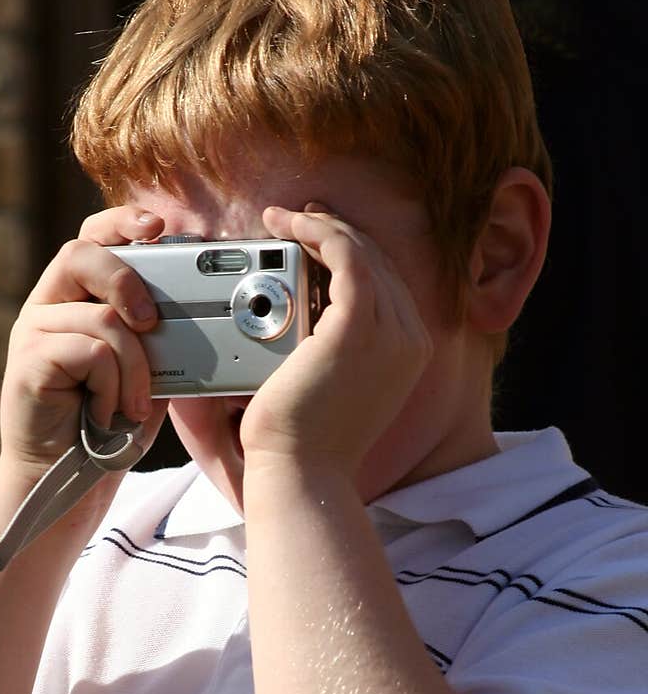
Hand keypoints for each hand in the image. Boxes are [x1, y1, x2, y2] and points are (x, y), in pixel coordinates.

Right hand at [0, 206, 169, 477]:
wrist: (67, 481)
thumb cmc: (106, 428)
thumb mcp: (143, 372)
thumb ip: (155, 336)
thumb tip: (193, 307)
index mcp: (74, 298)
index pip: (92, 237)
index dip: (122, 221)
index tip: (160, 227)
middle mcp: (46, 306)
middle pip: (83, 254)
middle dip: (128, 283)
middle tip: (152, 325)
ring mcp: (31, 332)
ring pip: (100, 317)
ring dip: (133, 367)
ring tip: (132, 404)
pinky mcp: (25, 363)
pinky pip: (88, 352)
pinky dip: (110, 387)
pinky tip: (105, 414)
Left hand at [240, 205, 432, 472]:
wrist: (303, 475)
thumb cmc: (305, 446)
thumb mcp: (331, 392)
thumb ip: (335, 353)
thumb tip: (307, 323)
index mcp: (408, 354)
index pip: (387, 284)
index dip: (352, 251)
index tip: (314, 238)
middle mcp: (410, 339)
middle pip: (379, 261)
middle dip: (336, 231)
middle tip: (295, 218)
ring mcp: (391, 332)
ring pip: (363, 252)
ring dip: (321, 225)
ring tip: (282, 219)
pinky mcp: (359, 326)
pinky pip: (346, 256)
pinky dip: (318, 232)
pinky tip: (291, 226)